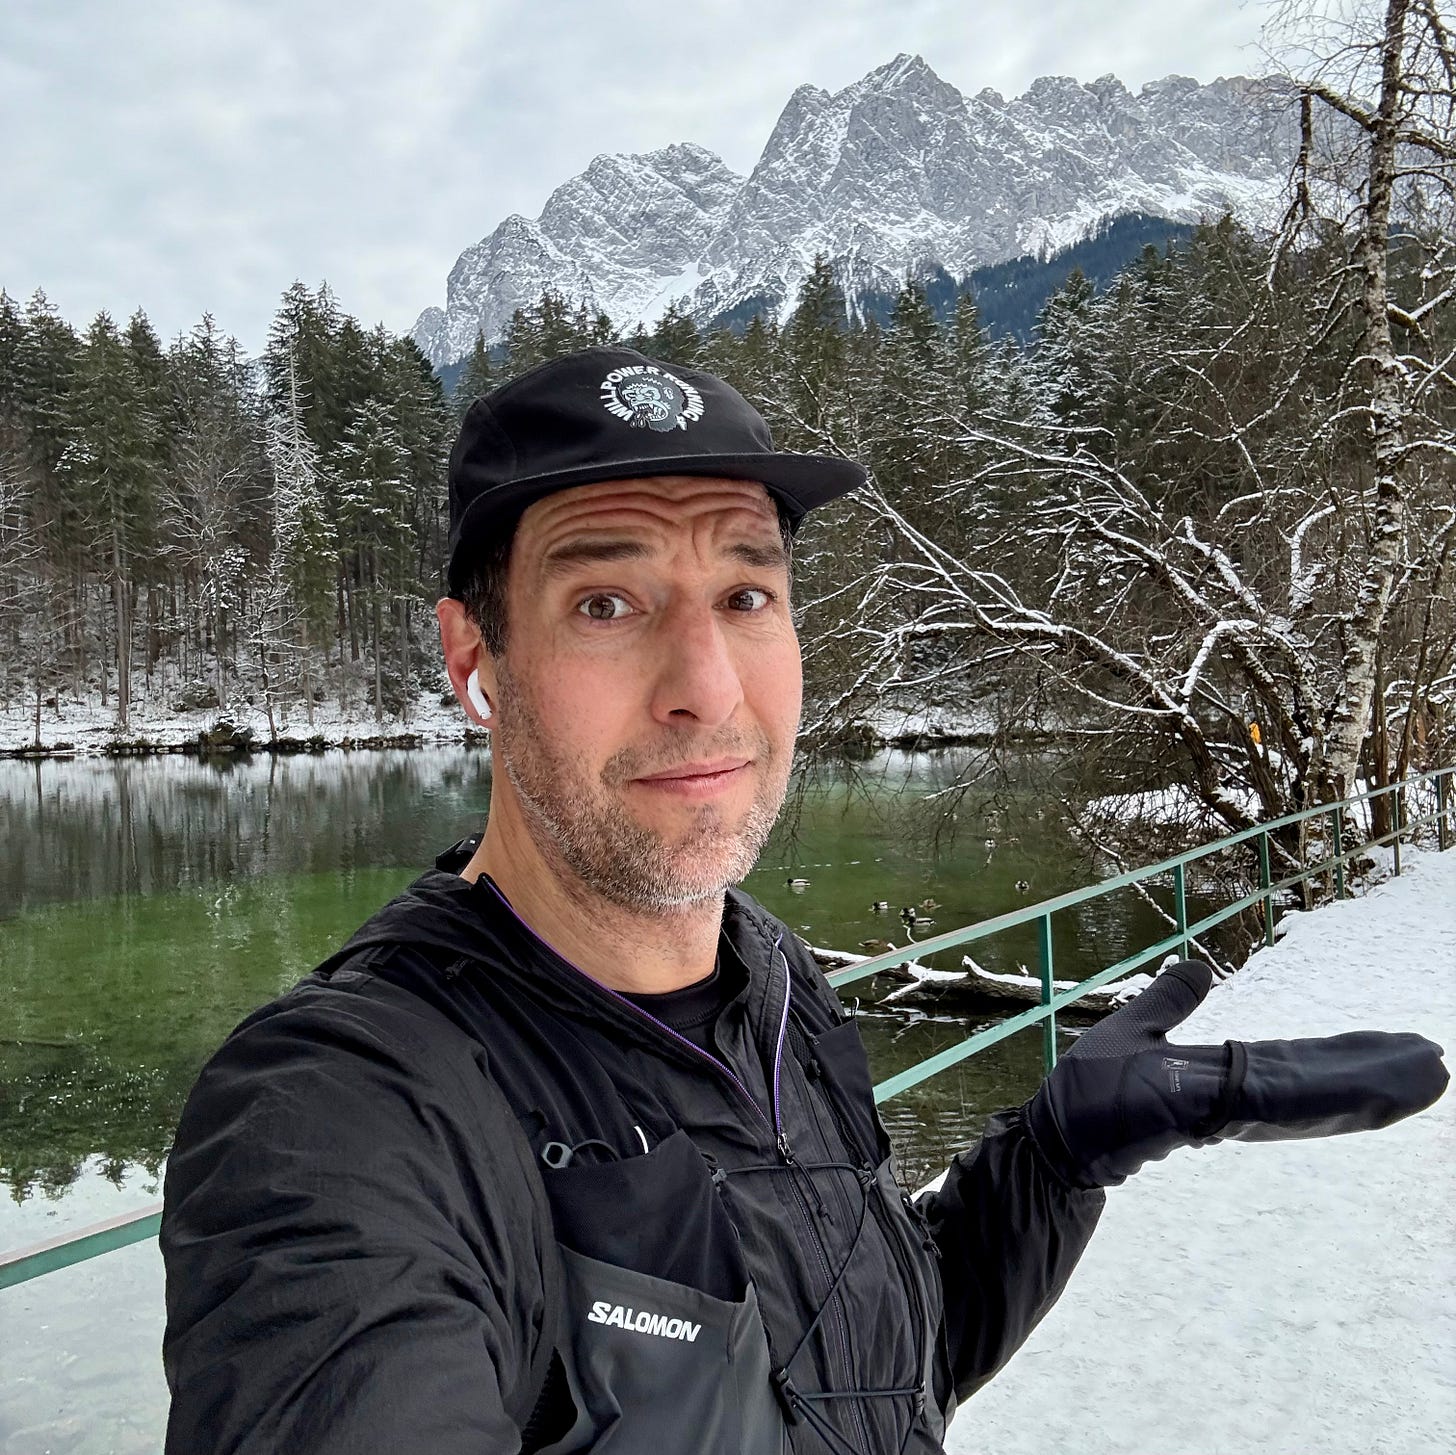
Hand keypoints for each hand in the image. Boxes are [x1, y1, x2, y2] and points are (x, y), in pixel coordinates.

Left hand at [1024, 959, 1448, 1188]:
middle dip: (1375, 1072)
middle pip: (1318, 1081)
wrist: (1055, 1137)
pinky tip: (1373, 1092)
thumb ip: (1168, 1003)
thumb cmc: (1087, 1096)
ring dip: (1371, 1085)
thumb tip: (1197, 968)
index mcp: (1222, 1077)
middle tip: (1435, 1064)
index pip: (1296, 1064)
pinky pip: (1280, 1101)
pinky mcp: (1211, 1114)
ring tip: (1430, 1077)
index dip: (1345, 1056)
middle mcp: (1234, 1098)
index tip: (1393, 1045)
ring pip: (1313, 1095)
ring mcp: (1227, 1109)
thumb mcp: (1133, 1030)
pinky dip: (1328, 1097)